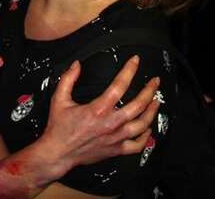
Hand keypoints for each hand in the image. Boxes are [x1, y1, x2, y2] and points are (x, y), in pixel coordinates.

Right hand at [37, 55, 160, 177]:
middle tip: (155, 81)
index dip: (129, 70)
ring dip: (152, 111)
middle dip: (149, 90)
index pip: (119, 85)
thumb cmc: (59, 128)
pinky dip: (146, 136)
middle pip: (138, 105)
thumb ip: (68, 79)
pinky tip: (148, 128)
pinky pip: (137, 145)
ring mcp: (115, 138)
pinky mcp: (116, 150)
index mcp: (98, 109)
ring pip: (142, 124)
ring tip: (156, 101)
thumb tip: (76, 65)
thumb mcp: (59, 99)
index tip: (135, 61)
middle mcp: (110, 123)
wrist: (58, 153)